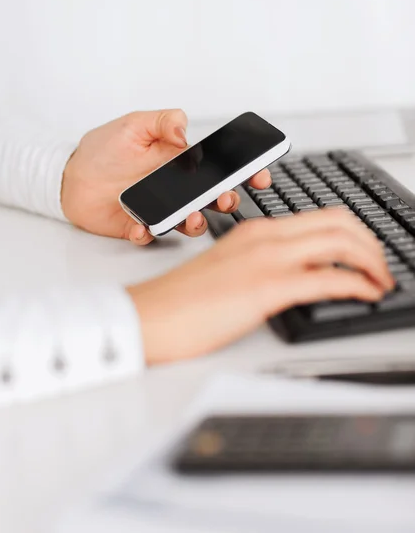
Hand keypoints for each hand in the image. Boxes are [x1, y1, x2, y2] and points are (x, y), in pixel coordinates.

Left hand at [61, 110, 270, 244]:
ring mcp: (158, 209)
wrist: (70, 176)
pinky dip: (149, 234)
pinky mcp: (138, 226)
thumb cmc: (102, 150)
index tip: (258, 173)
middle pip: (210, 198)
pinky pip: (150, 235)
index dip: (241, 171)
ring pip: (188, 222)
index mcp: (177, 163)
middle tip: (225, 197)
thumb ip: (162, 121)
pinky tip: (141, 226)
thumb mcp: (132, 125)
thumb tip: (185, 131)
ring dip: (195, 222)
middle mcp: (173, 189)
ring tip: (190, 216)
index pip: (217, 168)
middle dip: (225, 200)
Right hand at [127, 210, 394, 363]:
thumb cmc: (181, 299)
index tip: (366, 253)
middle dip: (371, 243)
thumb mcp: (229, 270)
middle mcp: (265, 237)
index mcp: (256, 231)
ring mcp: (267, 259)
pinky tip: (369, 294)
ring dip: (373, 261)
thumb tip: (293, 278)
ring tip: (381, 281)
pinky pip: (330, 277)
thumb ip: (261, 265)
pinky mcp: (266, 287)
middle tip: (380, 267)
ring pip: (342, 243)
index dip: (355, 233)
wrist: (151, 315)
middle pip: (340, 223)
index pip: (321, 217)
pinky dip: (360, 284)